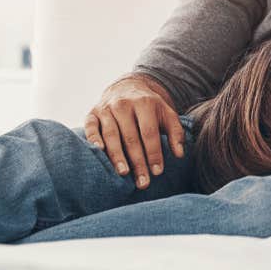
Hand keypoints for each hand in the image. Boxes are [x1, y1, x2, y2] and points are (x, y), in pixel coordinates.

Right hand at [84, 74, 184, 189]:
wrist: (127, 87)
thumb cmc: (150, 107)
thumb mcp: (167, 114)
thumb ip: (176, 132)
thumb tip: (179, 154)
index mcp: (145, 104)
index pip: (149, 132)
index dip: (154, 153)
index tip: (158, 172)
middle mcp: (124, 105)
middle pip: (131, 137)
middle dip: (137, 161)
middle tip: (142, 182)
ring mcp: (106, 108)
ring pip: (111, 134)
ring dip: (117, 155)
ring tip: (123, 173)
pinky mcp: (92, 113)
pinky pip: (91, 127)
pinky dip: (93, 138)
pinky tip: (98, 151)